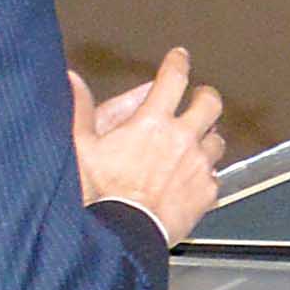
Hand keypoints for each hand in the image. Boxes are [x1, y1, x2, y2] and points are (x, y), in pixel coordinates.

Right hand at [71, 48, 227, 240]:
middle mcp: (183, 138)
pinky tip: (194, 178)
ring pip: (218, 140)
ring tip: (197, 141)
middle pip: (210, 103)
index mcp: (152, 122)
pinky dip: (207, 174)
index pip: (173, 79)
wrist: (124, 232)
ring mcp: (199, 165)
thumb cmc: (100, 192)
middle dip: (206, 96)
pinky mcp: (208, 191)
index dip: (178, 63)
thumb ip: (79, 109)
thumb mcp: (80, 147)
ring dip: (208, 137)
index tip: (180, 57)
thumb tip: (71, 78)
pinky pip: (215, 176)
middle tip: (200, 97)